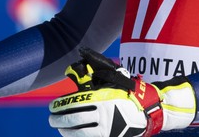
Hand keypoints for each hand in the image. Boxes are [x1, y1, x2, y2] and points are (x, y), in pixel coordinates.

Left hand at [48, 48, 194, 136]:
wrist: (147, 109)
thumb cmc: (127, 90)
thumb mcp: (111, 78)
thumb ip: (93, 73)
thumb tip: (72, 68)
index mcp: (102, 98)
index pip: (73, 104)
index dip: (60, 106)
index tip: (52, 106)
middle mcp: (103, 114)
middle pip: (73, 120)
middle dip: (59, 120)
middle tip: (52, 118)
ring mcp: (107, 128)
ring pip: (78, 132)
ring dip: (65, 130)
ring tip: (59, 127)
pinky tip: (71, 134)